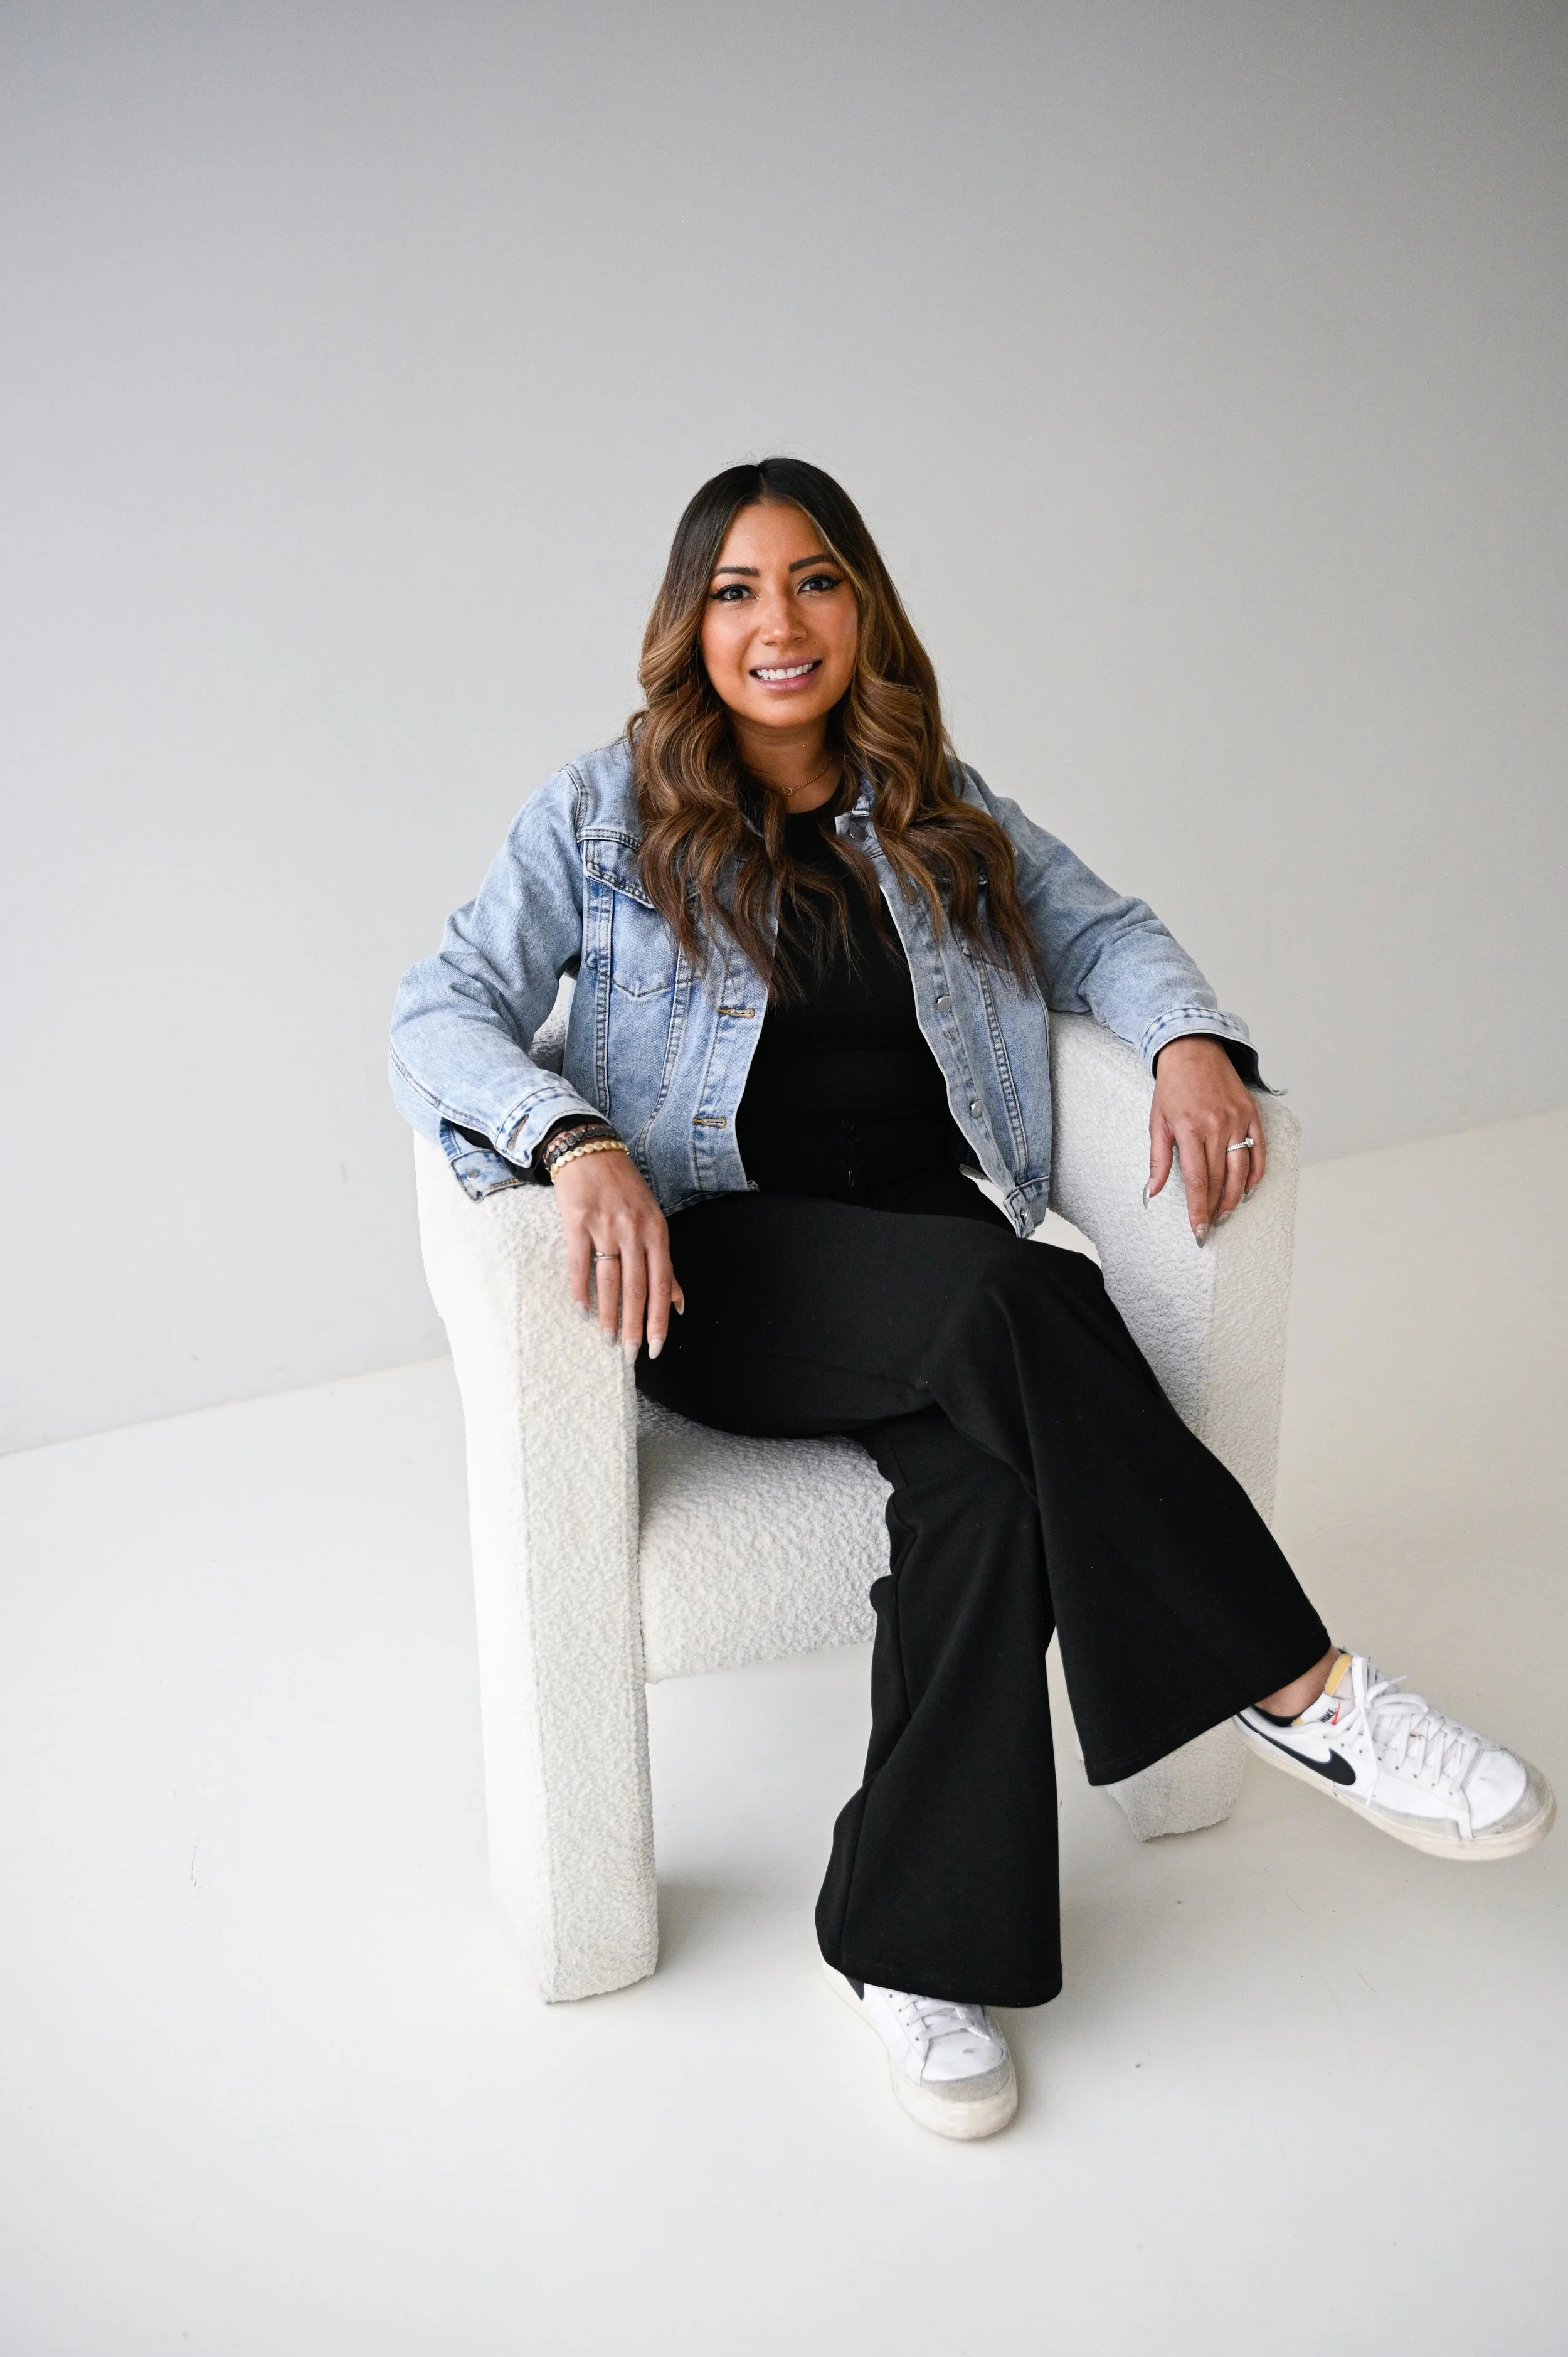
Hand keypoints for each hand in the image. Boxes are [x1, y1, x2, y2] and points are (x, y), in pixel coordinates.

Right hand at [549, 1149, 683, 1359]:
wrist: (591, 1150)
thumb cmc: (625, 1189)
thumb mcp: (654, 1221)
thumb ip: (665, 1265)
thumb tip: (679, 1304)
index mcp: (657, 1232)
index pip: (661, 1285)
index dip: (660, 1319)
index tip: (657, 1348)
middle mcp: (634, 1231)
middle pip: (637, 1288)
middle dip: (636, 1326)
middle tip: (632, 1355)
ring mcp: (606, 1226)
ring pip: (610, 1280)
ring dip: (609, 1314)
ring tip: (608, 1340)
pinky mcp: (578, 1221)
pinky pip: (579, 1262)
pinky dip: (580, 1289)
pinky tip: (581, 1311)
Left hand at [1148, 1036, 1265, 1244]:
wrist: (1193, 1050)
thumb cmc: (1172, 1087)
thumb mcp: (1157, 1122)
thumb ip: (1158, 1160)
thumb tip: (1153, 1192)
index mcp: (1190, 1129)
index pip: (1198, 1180)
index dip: (1198, 1209)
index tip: (1198, 1230)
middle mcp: (1217, 1126)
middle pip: (1220, 1179)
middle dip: (1214, 1209)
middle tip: (1210, 1227)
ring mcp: (1237, 1120)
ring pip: (1241, 1170)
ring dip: (1235, 1197)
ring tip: (1226, 1214)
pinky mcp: (1251, 1114)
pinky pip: (1259, 1151)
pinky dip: (1256, 1174)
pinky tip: (1248, 1189)